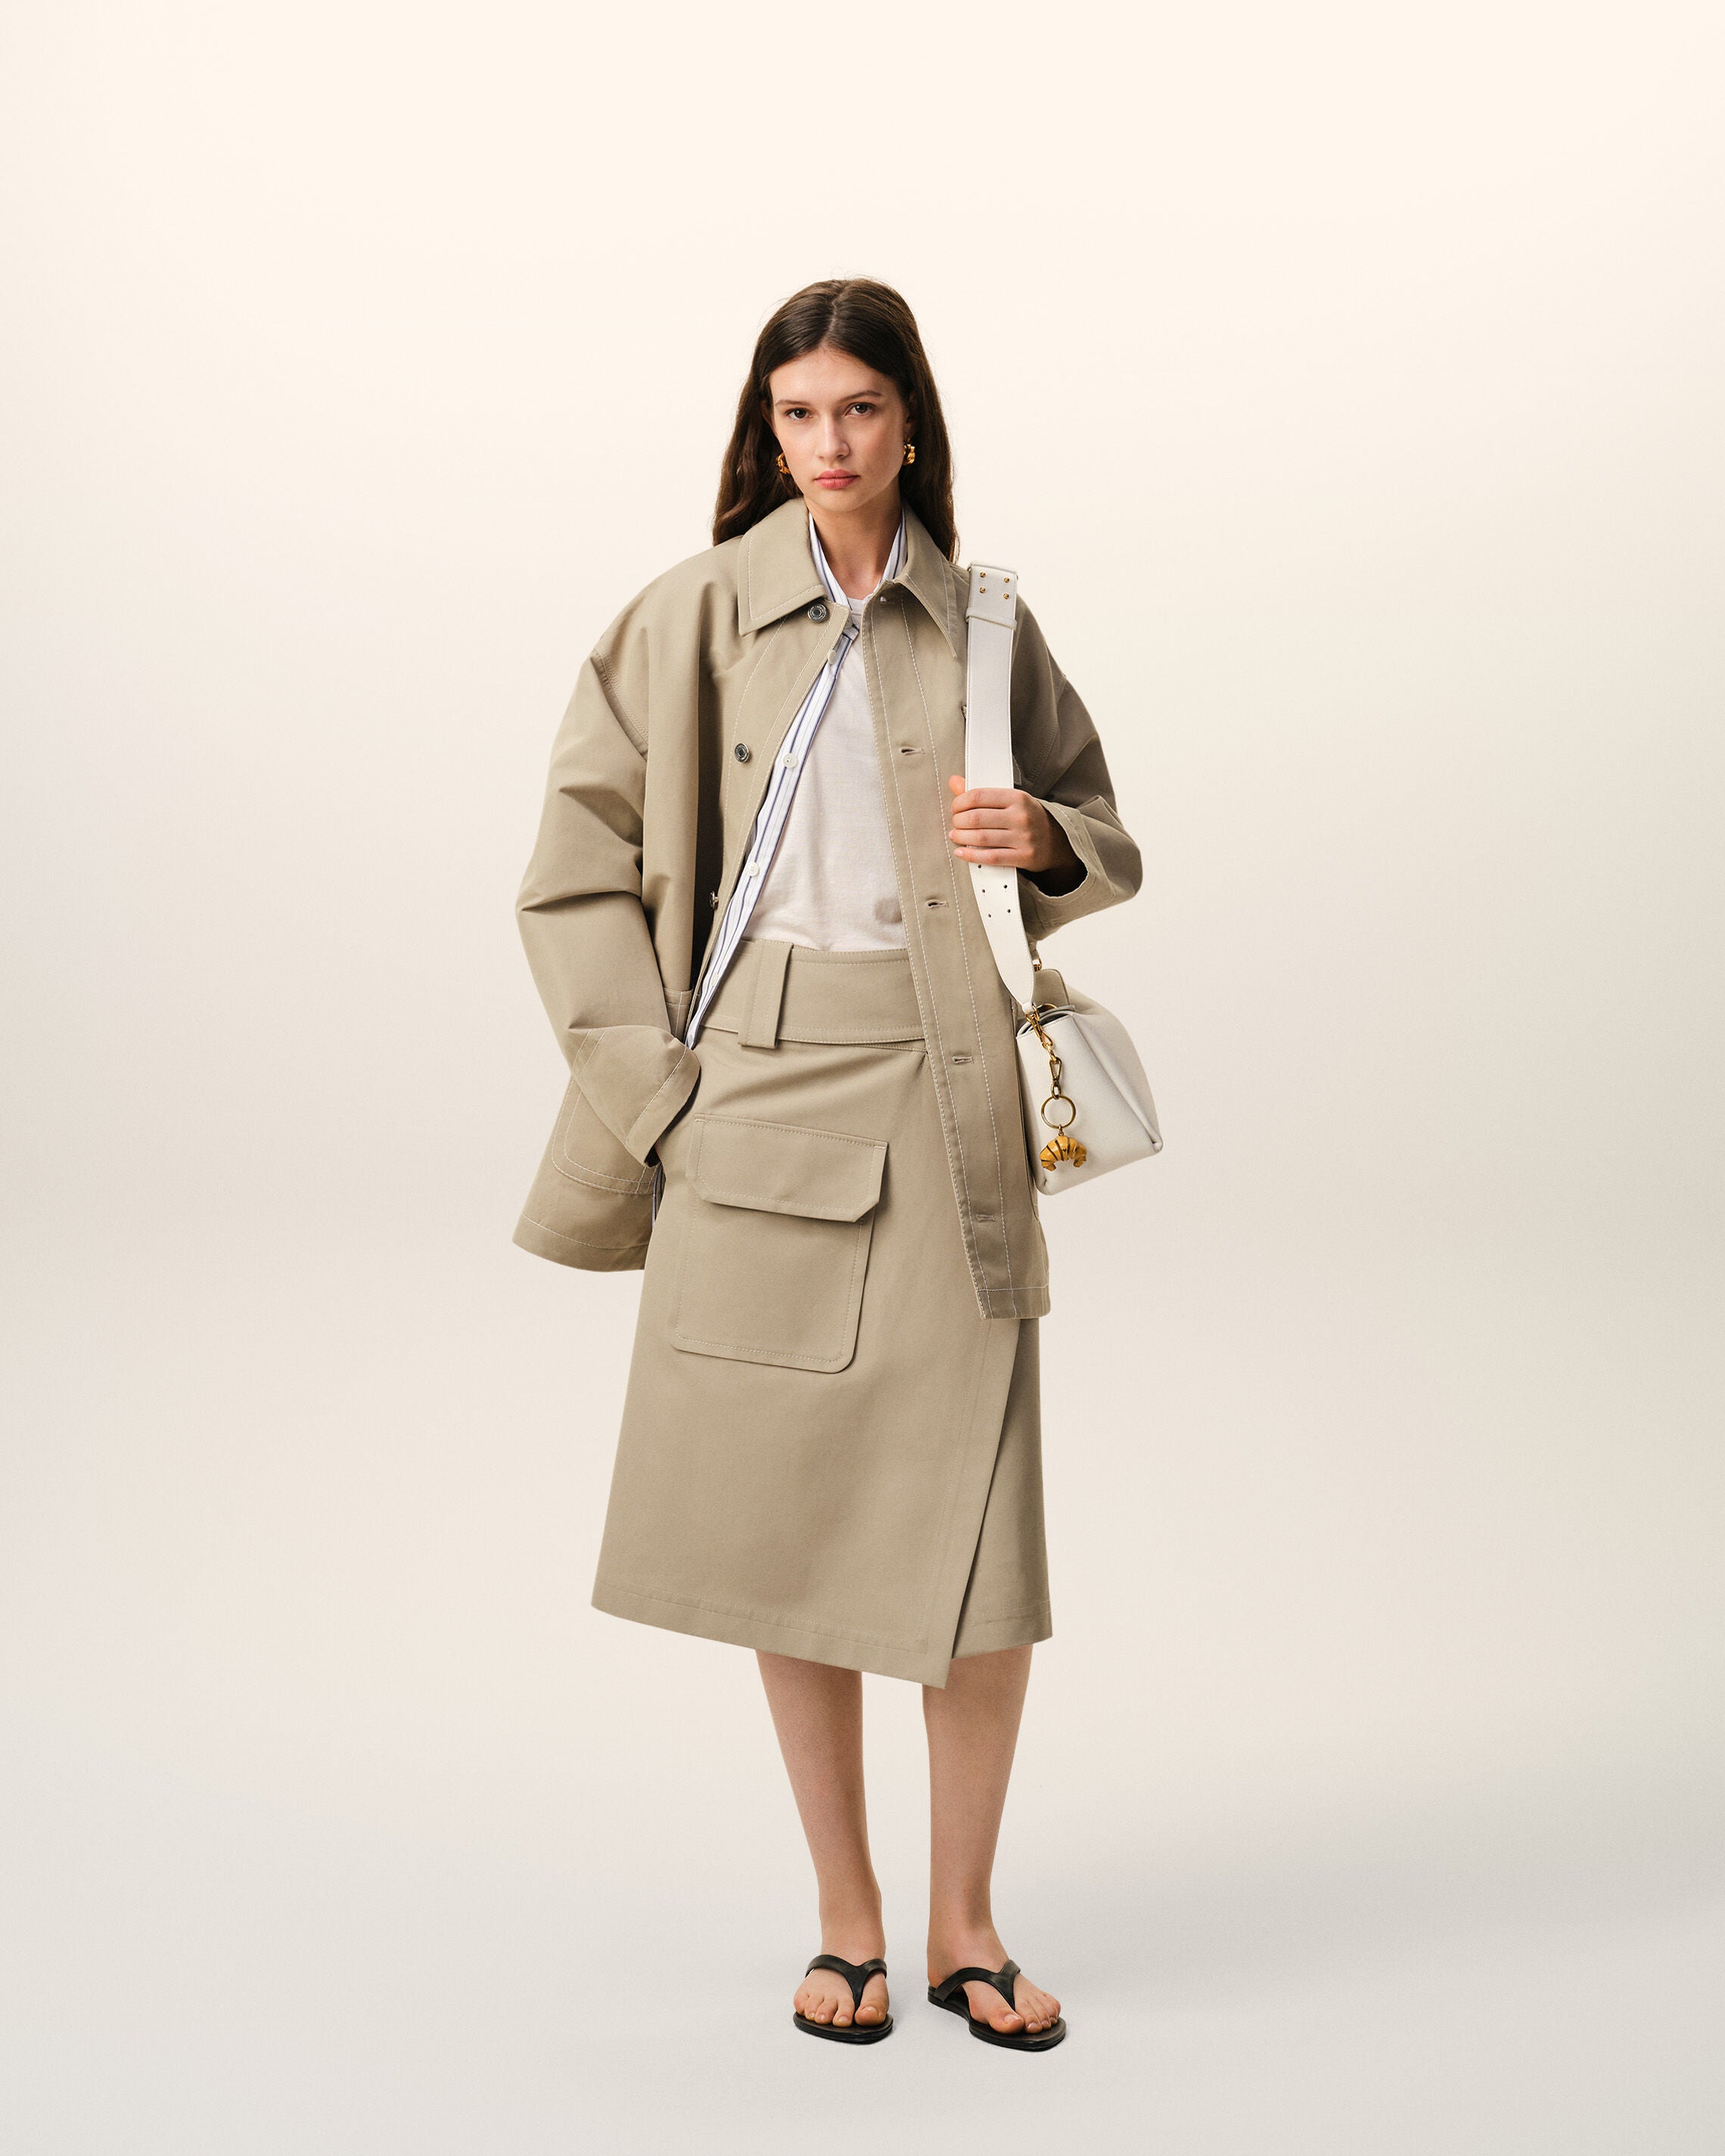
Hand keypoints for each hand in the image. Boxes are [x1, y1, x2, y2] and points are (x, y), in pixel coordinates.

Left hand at [947, 775, 1079, 874]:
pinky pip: (990, 857)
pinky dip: (971, 855)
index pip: (978, 796)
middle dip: (958, 821)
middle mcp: (1021, 817)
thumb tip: (954, 781)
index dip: (960, 802)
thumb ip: (982, 793)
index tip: (955, 807)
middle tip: (955, 823)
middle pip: (976, 818)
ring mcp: (1023, 838)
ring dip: (961, 837)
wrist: (1056, 841)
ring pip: (981, 838)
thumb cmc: (1028, 818)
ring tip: (956, 836)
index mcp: (1017, 798)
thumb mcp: (1010, 800)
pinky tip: (961, 852)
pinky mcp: (1023, 857)